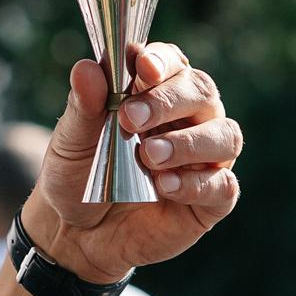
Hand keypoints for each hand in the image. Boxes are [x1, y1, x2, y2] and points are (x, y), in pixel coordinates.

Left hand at [21, 43, 242, 283]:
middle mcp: (189, 119)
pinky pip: (224, 185)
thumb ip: (82, 106)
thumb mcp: (70, 141)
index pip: (172, 63)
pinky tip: (165, 187)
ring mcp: (205, 159)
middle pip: (202, 92)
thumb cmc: (79, 175)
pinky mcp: (211, 200)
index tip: (142, 67)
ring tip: (149, 156)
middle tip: (131, 119)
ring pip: (225, 136)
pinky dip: (197, 183)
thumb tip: (87, 68)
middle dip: (169, 101)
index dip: (162, 61)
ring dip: (189, 142)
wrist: (77, 234)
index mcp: (156, 93)